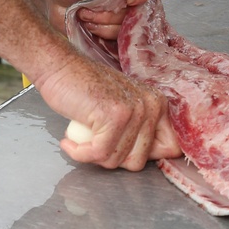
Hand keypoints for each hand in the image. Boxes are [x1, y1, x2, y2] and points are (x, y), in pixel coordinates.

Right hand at [34, 48, 181, 171]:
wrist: (59, 67)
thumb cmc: (83, 88)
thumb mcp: (121, 107)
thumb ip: (139, 128)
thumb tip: (148, 157)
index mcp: (158, 104)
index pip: (170, 149)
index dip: (141, 157)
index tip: (118, 149)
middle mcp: (151, 106)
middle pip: (138, 162)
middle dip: (111, 159)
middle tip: (94, 143)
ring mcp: (134, 111)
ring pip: (116, 160)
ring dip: (92, 155)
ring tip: (81, 138)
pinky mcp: (113, 117)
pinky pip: (98, 153)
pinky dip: (79, 153)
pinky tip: (69, 142)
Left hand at [43, 0, 160, 38]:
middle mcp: (128, 2)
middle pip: (137, 13)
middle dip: (112, 14)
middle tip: (88, 7)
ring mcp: (120, 20)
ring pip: (125, 30)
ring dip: (102, 25)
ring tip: (83, 15)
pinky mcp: (110, 36)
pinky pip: (115, 43)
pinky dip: (100, 37)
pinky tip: (87, 28)